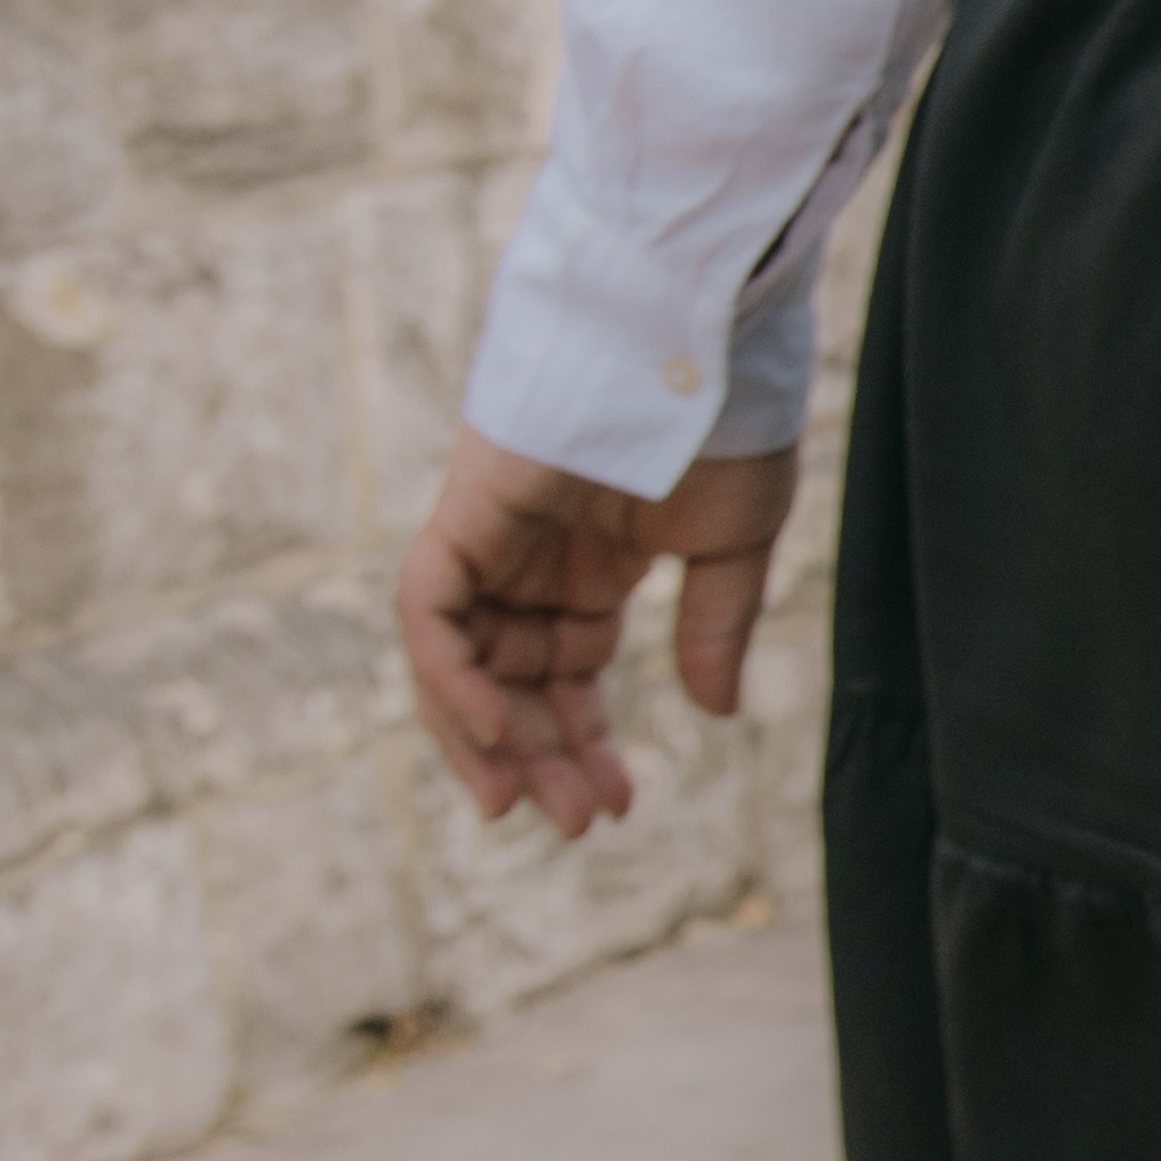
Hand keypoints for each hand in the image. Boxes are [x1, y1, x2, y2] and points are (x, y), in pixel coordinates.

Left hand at [396, 430, 800, 837]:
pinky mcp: (463, 513)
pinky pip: (429, 611)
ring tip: (527, 802)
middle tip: (572, 825)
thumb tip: (710, 713)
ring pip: (457, 660)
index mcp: (592, 565)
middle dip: (538, 758)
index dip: (584, 744)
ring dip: (487, 737)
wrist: (696, 336)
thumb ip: (712, 628)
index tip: (615, 806)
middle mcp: (530, 557)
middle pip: (509, 681)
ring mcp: (491, 535)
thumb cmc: (726, 422)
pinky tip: (500, 731)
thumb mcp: (731, 549)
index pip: (565, 675)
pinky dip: (451, 676)